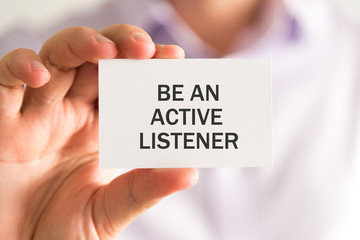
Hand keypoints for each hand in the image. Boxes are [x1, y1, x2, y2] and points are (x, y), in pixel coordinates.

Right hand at [0, 24, 197, 239]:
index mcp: (99, 130)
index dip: (147, 68)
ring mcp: (35, 114)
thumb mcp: (109, 211)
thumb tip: (189, 171)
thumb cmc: (62, 233)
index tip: (173, 58)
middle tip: (145, 48)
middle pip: (96, 61)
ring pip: (57, 58)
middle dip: (121, 46)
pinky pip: (6, 82)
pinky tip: (42, 75)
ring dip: (81, 45)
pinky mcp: (1, 123)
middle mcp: (70, 114)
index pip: (127, 86)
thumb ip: (144, 189)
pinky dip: (21, 68)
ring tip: (107, 50)